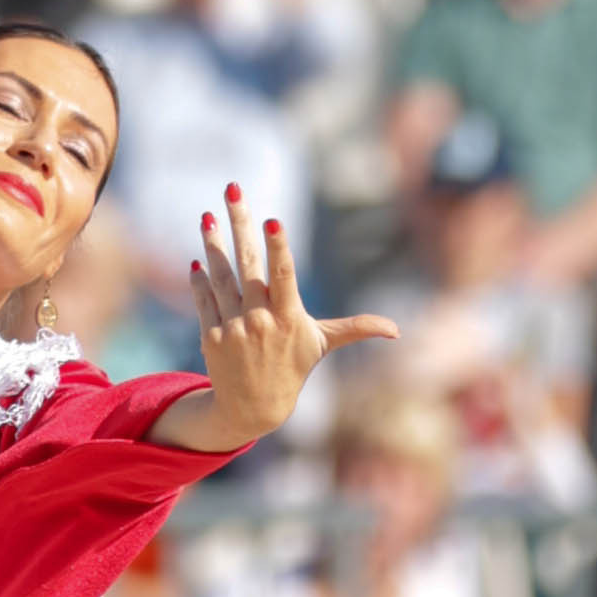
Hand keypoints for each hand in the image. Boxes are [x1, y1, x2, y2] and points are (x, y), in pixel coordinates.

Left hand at [180, 186, 396, 449]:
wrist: (253, 407)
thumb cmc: (293, 368)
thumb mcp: (323, 345)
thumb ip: (356, 329)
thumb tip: (397, 331)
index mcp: (289, 316)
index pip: (283, 275)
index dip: (277, 248)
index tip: (270, 221)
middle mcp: (259, 320)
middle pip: (248, 263)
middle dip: (239, 224)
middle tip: (232, 189)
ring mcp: (232, 327)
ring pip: (221, 276)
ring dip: (213, 244)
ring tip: (207, 216)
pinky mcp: (211, 335)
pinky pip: (205, 298)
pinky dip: (201, 278)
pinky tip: (200, 257)